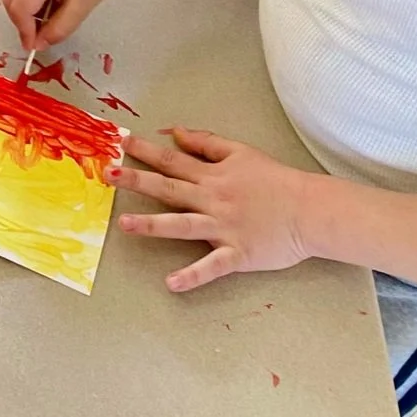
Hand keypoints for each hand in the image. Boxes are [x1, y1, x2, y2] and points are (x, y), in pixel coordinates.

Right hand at [2, 0, 130, 49]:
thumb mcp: (81, 7)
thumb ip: (58, 29)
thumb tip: (39, 44)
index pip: (20, 8)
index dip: (24, 31)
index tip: (34, 47)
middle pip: (10, 0)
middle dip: (22, 22)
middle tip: (39, 36)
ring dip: (24, 10)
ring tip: (46, 18)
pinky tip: (46, 2)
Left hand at [114, 128, 312, 291]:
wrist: (310, 209)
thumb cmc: (276, 180)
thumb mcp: (240, 151)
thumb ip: (206, 143)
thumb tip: (175, 132)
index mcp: (212, 176)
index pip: (172, 160)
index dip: (146, 151)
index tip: (120, 143)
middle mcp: (212, 199)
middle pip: (169, 188)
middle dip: (136, 181)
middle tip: (107, 175)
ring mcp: (223, 227)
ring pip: (182, 225)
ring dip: (152, 225)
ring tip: (125, 226)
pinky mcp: (237, 253)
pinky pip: (212, 266)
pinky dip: (193, 275)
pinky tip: (172, 283)